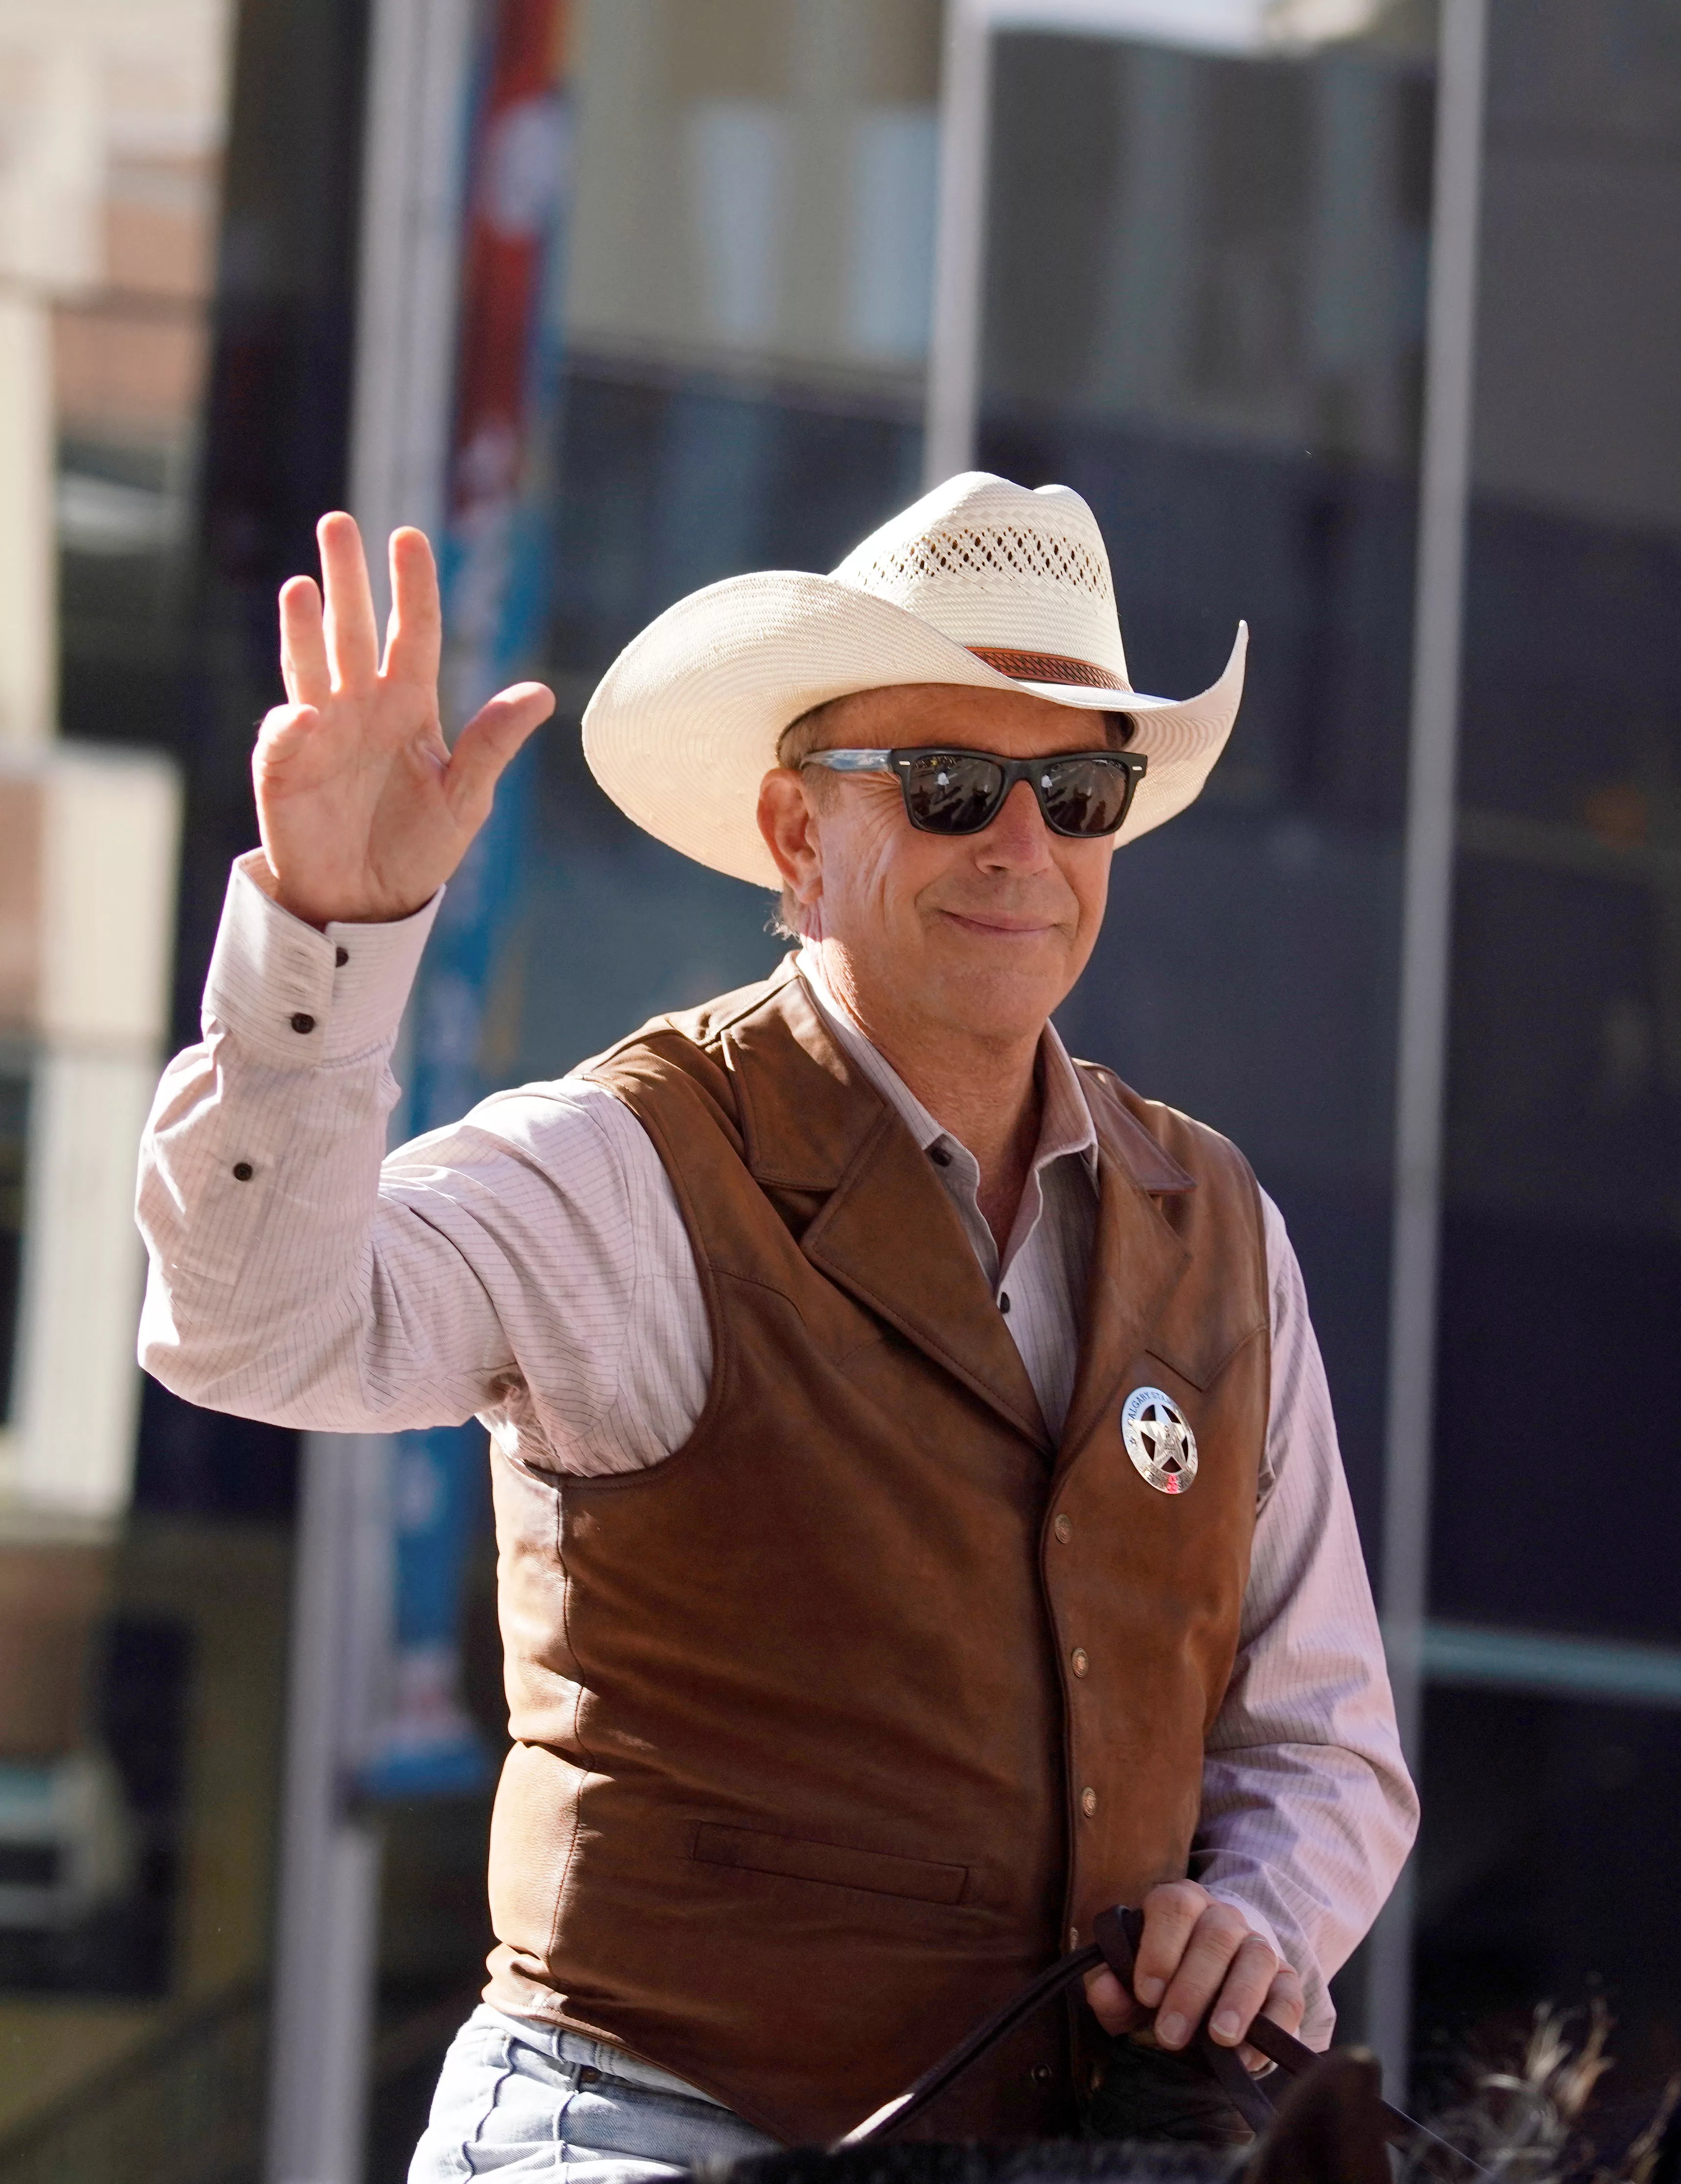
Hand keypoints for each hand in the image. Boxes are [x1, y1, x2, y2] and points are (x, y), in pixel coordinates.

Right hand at [253, 513, 553, 927]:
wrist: (369, 901)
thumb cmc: (419, 846)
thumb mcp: (466, 797)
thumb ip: (493, 743)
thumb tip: (543, 693)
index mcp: (408, 706)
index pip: (412, 633)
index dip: (411, 587)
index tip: (410, 537)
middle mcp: (360, 706)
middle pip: (354, 630)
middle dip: (346, 579)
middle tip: (338, 524)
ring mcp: (318, 732)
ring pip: (310, 665)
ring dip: (305, 627)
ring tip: (303, 586)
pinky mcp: (284, 767)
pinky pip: (285, 737)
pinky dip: (292, 725)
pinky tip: (304, 714)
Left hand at [1083, 1880, 1304, 2071]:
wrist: (1207, 1992)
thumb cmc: (1161, 1986)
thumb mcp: (1128, 1988)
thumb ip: (1110, 1987)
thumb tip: (1103, 1988)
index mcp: (1181, 1904)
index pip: (1174, 1906)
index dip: (1159, 1948)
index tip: (1145, 1994)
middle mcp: (1223, 1917)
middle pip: (1216, 1935)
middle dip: (1192, 1988)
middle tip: (1170, 2035)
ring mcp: (1259, 1946)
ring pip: (1257, 1957)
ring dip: (1237, 1999)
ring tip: (1218, 2039)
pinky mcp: (1286, 1982)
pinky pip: (1289, 1997)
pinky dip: (1274, 2026)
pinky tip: (1248, 2057)